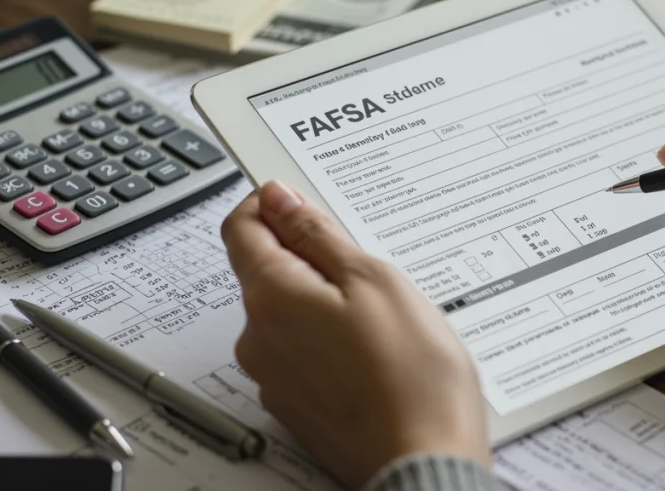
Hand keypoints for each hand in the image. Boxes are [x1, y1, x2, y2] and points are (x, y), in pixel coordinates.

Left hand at [221, 182, 489, 487]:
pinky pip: (305, 353)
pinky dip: (334, 342)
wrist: (423, 465)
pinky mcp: (298, 407)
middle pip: (268, 272)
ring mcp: (275, 378)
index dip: (272, 204)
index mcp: (271, 298)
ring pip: (291, 315)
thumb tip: (281, 200)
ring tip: (386, 320)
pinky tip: (379, 354)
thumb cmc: (411, 379)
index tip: (304, 201)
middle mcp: (258, 339)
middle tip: (371, 269)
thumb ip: (319, 236)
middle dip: (312, 258)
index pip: (241, 227)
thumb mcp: (374, 280)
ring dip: (328, 303)